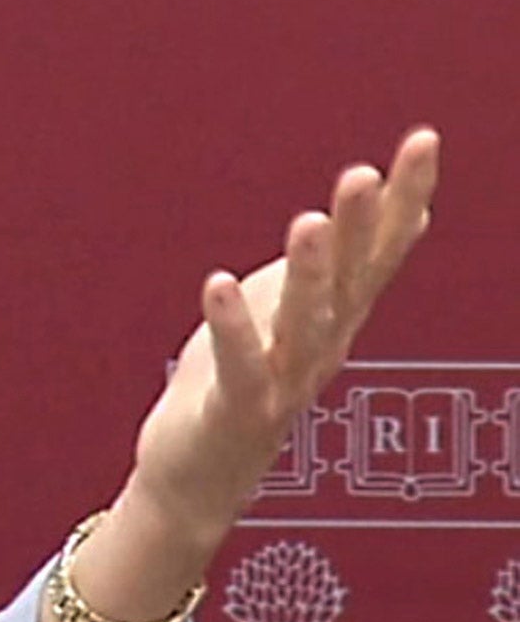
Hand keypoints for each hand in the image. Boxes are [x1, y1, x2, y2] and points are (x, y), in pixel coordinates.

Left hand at [127, 128, 440, 546]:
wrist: (198, 480)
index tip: (423, 141)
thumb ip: (337, 266)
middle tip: (365, 173)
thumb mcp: (291, 314)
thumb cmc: (238, 388)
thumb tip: (404, 215)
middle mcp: (320, 347)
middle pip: (348, 280)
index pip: (377, 250)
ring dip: (307, 274)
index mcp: (334, 319)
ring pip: (303, 323)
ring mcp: (282, 382)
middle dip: (359, 227)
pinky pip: (239, 366)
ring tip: (308, 220)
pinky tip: (219, 284)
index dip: (403, 198)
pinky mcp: (236, 410)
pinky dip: (233, 326)